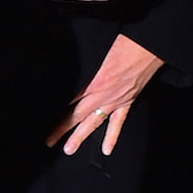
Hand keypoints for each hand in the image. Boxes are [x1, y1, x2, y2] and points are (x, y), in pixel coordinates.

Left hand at [47, 34, 162, 156]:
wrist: (150, 45)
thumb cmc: (125, 41)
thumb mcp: (97, 48)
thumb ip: (83, 61)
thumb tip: (71, 66)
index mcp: (92, 79)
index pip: (68, 98)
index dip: (55, 107)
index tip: (42, 116)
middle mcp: (101, 93)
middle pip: (76, 114)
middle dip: (61, 128)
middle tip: (48, 141)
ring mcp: (115, 100)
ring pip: (93, 122)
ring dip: (80, 136)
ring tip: (68, 150)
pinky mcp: (127, 101)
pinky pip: (117, 123)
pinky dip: (111, 137)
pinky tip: (106, 150)